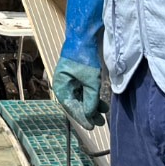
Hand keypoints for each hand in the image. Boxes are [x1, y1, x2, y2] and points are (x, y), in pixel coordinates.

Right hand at [54, 0, 106, 127]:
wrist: (83, 39)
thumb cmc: (84, 59)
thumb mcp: (90, 81)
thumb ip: (90, 100)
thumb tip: (90, 114)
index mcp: (60, 87)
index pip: (71, 107)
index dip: (82, 118)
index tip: (92, 126)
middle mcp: (63, 86)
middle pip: (75, 104)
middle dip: (88, 113)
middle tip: (100, 123)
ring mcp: (69, 82)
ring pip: (81, 99)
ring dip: (92, 106)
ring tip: (103, 114)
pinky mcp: (77, 78)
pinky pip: (84, 92)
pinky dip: (92, 98)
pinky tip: (102, 104)